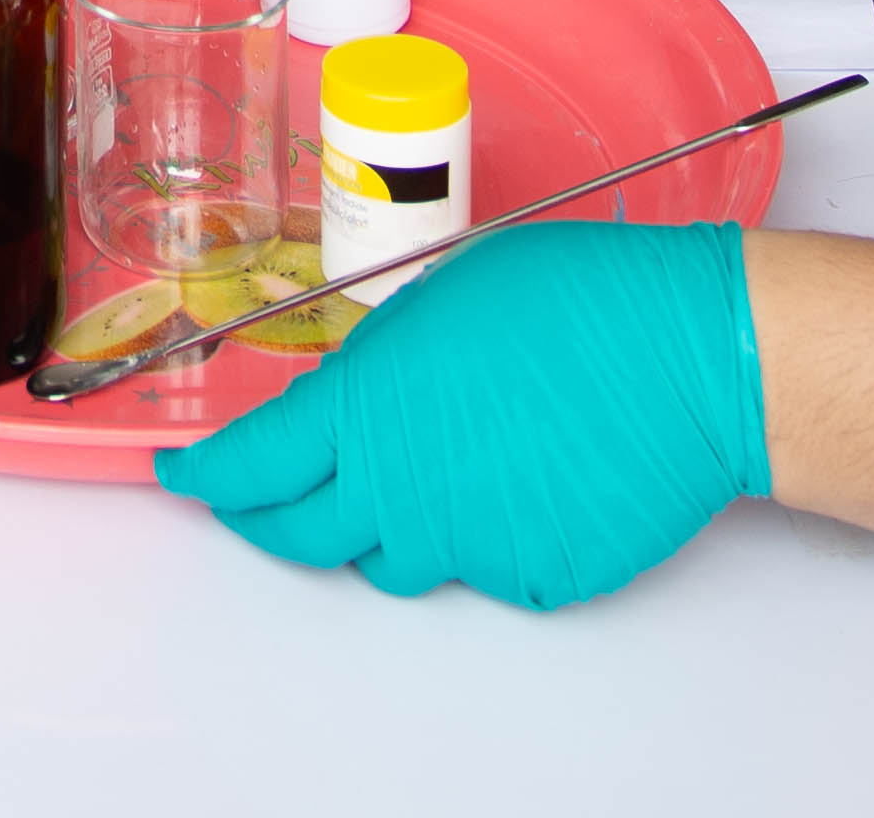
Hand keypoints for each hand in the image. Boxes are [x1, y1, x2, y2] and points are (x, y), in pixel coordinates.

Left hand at [159, 221, 767, 609]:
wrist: (687, 359)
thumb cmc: (577, 303)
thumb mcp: (443, 296)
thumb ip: (382, 361)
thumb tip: (360, 393)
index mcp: (363, 410)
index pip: (250, 467)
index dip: (208, 477)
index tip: (186, 477)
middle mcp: (400, 493)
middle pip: (302, 535)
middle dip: (268, 520)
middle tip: (260, 503)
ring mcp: (468, 545)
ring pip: (398, 558)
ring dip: (388, 525)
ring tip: (428, 469)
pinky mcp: (533, 577)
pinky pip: (486, 568)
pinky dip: (486, 534)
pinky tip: (523, 479)